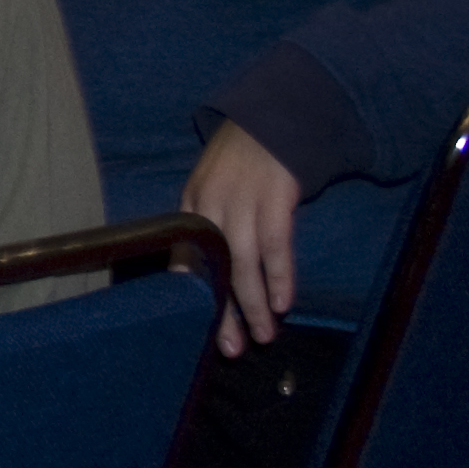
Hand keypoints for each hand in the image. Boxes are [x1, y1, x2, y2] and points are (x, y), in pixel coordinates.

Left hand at [184, 121, 303, 356]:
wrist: (272, 119)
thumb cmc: (241, 163)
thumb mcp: (210, 189)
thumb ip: (205, 228)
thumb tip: (196, 274)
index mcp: (191, 206)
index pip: (185, 258)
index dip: (194, 295)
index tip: (199, 328)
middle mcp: (211, 205)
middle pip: (215, 269)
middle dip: (224, 312)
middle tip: (232, 348)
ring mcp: (242, 201)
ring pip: (244, 264)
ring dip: (255, 304)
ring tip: (265, 334)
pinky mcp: (274, 198)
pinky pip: (275, 246)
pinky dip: (279, 277)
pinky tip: (282, 302)